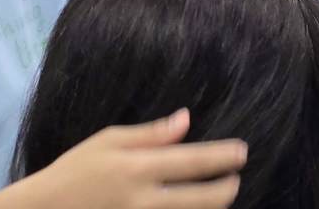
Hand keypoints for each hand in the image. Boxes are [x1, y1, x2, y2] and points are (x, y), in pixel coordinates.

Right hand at [0, 109, 244, 208]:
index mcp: (138, 168)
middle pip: (203, 200)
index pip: (193, 162)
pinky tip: (194, 208)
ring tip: (220, 195)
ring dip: (212, 207)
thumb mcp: (108, 141)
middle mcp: (144, 200)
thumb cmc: (76, 170)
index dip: (223, 158)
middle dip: (227, 189)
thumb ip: (150, 134)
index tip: (242, 152)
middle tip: (235, 178)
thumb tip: (187, 119)